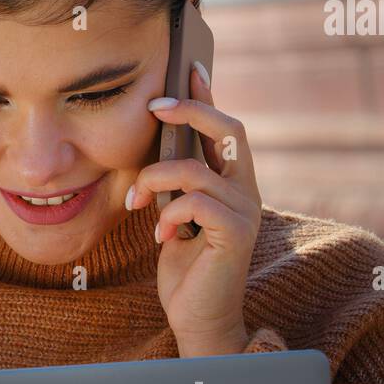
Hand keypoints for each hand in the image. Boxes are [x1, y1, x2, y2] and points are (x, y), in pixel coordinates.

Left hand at [125, 62, 261, 357]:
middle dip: (190, 109)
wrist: (198, 318)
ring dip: (154, 180)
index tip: (188, 65)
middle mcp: (246, 191)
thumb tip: (154, 146)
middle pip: (230, 128)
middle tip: (154, 107)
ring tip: (137, 205)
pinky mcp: (236, 233)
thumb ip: (174, 183)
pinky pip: (195, 201)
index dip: (208, 94)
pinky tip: (160, 236)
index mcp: (232, 182)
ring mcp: (246, 211)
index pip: (225, 127)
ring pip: (195, 168)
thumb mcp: (173, 215)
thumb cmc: (184, 269)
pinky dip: (168, 213)